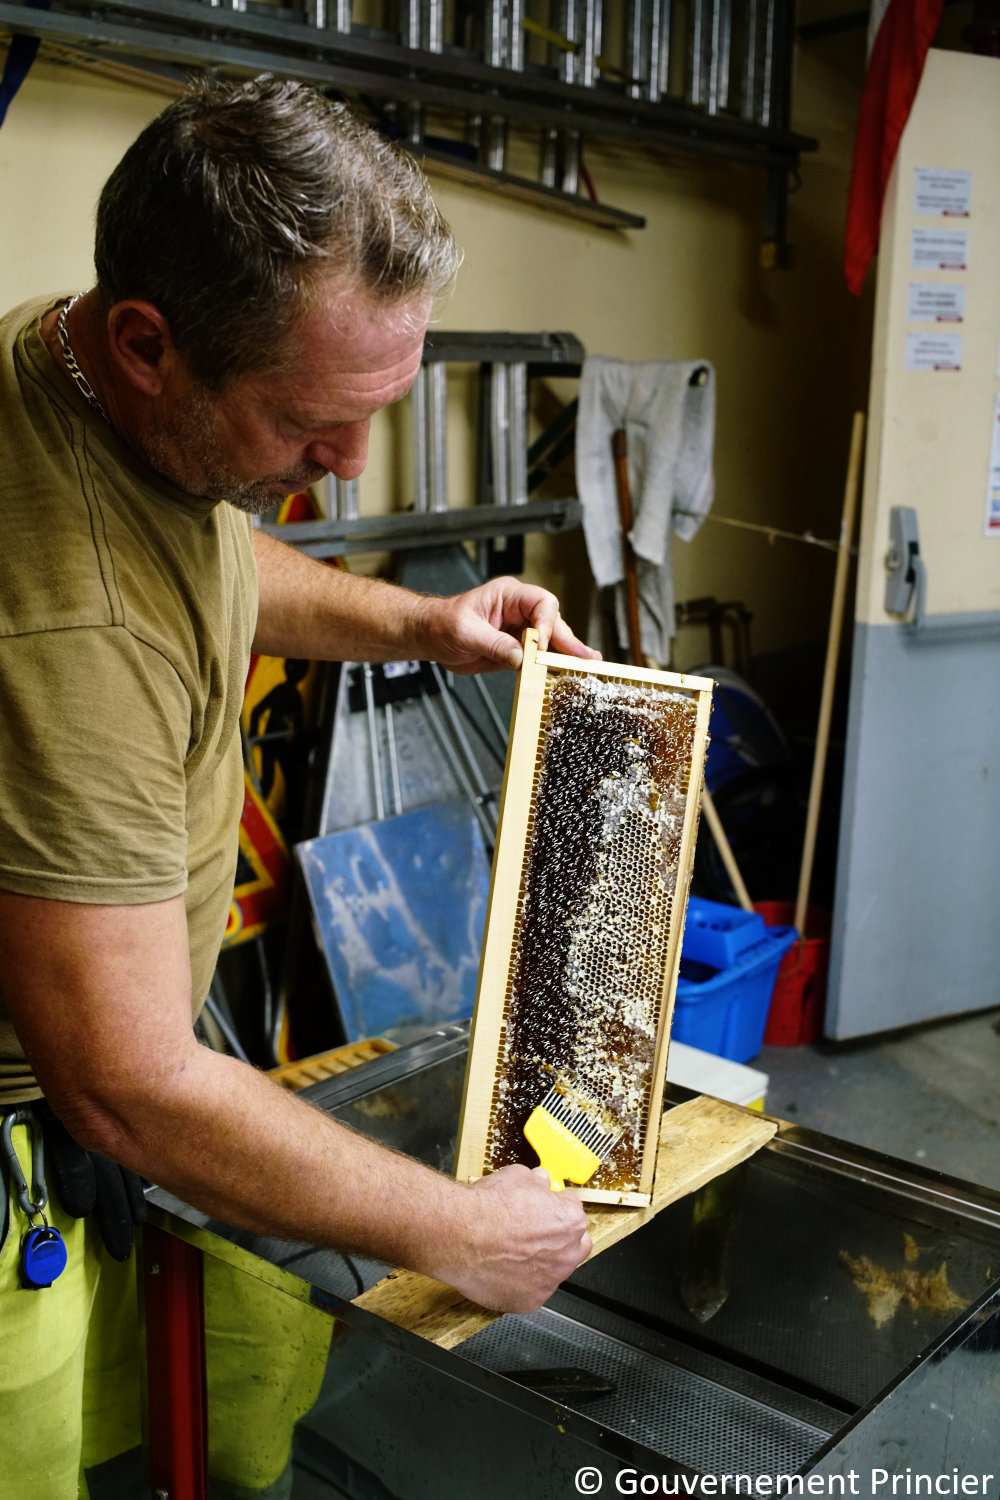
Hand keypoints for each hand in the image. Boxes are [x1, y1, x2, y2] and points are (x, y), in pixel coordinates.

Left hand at [416, 577, 599, 674]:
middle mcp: (519, 610)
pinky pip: (540, 655)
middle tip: (585, 658)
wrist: (431, 636)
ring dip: (567, 652)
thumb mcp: (465, 632)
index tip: (540, 644)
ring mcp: (521, 629)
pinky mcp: (518, 648)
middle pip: (553, 622)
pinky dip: (553, 663)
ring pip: (551, 639)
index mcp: (509, 595)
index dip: (546, 624)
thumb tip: (520, 657)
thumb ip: (493, 644)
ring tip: (588, 664)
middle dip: (568, 640)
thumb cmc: (443, 624)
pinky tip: (569, 670)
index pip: (541, 603)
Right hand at [430, 1164, 592, 1312]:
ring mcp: (549, 1282)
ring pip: (552, 1271)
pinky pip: (530, 1291)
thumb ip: (536, 1182)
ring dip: (540, 1263)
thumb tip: (539, 1183)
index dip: (554, 1207)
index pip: (572, 1212)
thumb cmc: (487, 1207)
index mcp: (570, 1221)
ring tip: (513, 1253)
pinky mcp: (529, 1302)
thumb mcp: (517, 1176)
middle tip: (537, 1231)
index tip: (542, 1208)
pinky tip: (502, 1270)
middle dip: (560, 1238)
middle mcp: (566, 1254)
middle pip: (575, 1246)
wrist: (459, 1236)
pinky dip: (520, 1283)